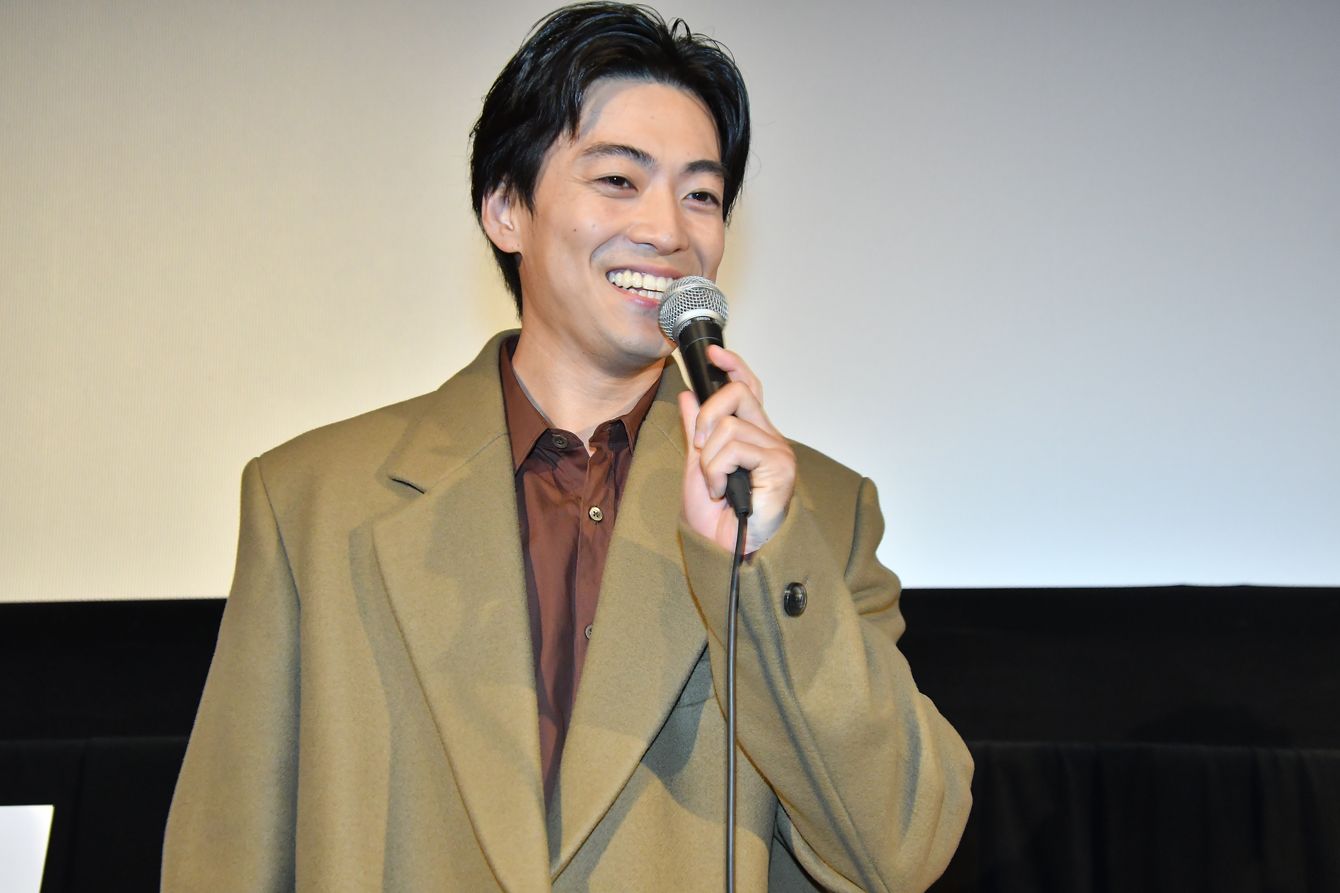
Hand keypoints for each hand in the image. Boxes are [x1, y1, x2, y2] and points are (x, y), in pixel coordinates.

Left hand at [678, 345, 796, 553]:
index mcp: (752, 435)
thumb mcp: (696, 465)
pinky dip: (717, 469)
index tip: (713, 354)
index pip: (749, 388)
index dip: (734, 366)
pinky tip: (722, 490)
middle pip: (738, 393)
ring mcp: (776, 451)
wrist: (724, 550)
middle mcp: (769, 438)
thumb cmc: (716, 518)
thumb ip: (695, 429)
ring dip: (708, 458)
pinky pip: (736, 447)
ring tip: (713, 484)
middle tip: (699, 445)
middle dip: (708, 414)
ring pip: (728, 425)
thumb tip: (688, 394)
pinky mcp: (779, 466)